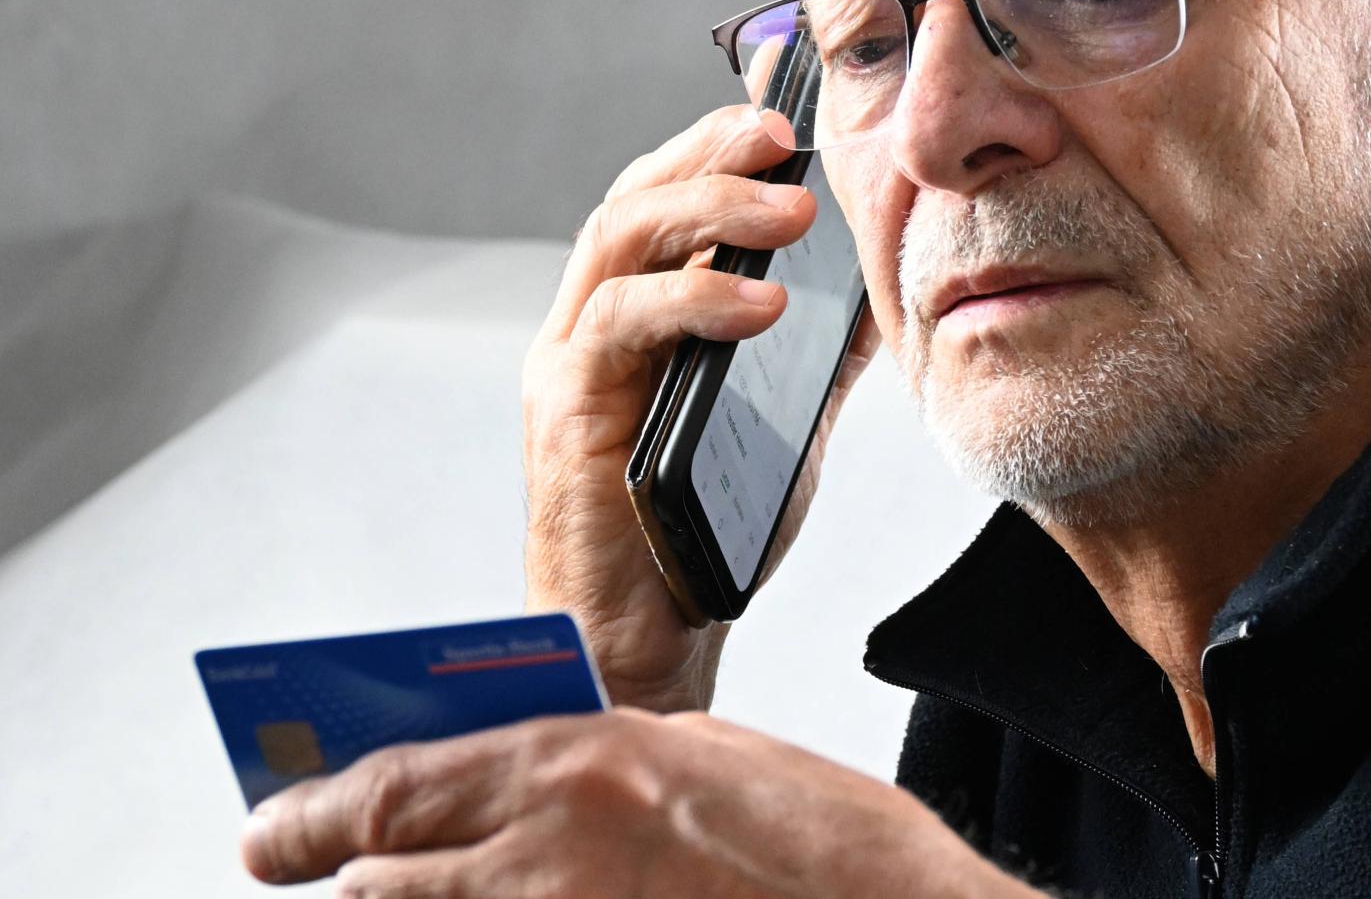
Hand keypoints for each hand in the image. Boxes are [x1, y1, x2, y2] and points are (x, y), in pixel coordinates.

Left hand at [239, 711, 1037, 898]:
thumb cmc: (822, 844)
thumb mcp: (701, 758)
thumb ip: (594, 761)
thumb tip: (512, 778)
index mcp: (580, 768)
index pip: (396, 788)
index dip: (314, 812)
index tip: (276, 825)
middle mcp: (549, 858)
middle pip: (380, 877)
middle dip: (333, 872)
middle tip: (291, 867)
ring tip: (381, 894)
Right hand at [520, 106, 879, 711]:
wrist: (647, 638)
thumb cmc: (699, 535)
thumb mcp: (777, 428)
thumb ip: (810, 361)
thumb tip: (873, 296)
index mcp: (636, 320)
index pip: (665, 202)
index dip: (715, 147)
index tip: (782, 112)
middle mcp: (591, 327)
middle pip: (633, 201)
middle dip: (708, 156)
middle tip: (782, 136)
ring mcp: (571, 365)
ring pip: (617, 244)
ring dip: (705, 212)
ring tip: (790, 212)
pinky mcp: (566, 412)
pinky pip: (620, 328)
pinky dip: (692, 302)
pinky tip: (760, 305)